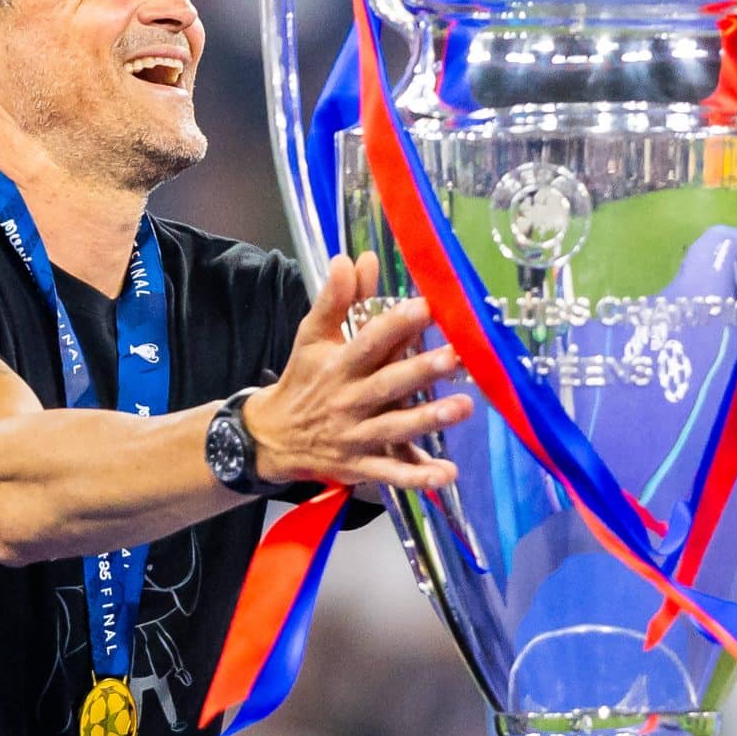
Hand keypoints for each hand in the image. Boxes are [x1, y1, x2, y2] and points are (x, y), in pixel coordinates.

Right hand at [245, 253, 472, 490]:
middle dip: (420, 372)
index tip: (424, 307)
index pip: (367, 342)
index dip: (394, 325)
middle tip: (455, 357)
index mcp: (338, 366)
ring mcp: (355, 436)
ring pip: (394, 428)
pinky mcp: (361, 466)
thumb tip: (353, 258)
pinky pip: (392, 473)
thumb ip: (336, 299)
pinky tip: (447, 473)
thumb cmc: (303, 379)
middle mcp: (348, 401)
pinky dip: (418, 477)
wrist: (273, 437)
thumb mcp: (312, 337)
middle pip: (387, 385)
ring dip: (427, 420)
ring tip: (463, 407)